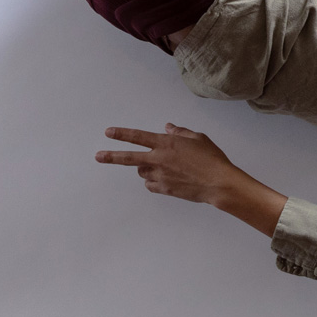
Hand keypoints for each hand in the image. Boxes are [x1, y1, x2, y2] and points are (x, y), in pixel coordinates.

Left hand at [96, 123, 286, 234]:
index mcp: (166, 144)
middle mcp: (159, 159)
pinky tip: (166, 179)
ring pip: (142, 171)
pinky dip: (154, 181)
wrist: (218, 183)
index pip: (138, 136)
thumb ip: (180, 132)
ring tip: (163, 167)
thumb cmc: (212, 159)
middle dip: (111, 156)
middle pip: (128, 158)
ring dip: (146, 168)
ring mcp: (160, 175)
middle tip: (98, 156)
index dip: (122, 134)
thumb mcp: (198, 138)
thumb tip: (168, 127)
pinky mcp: (164, 189)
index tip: (108, 132)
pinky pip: (151, 185)